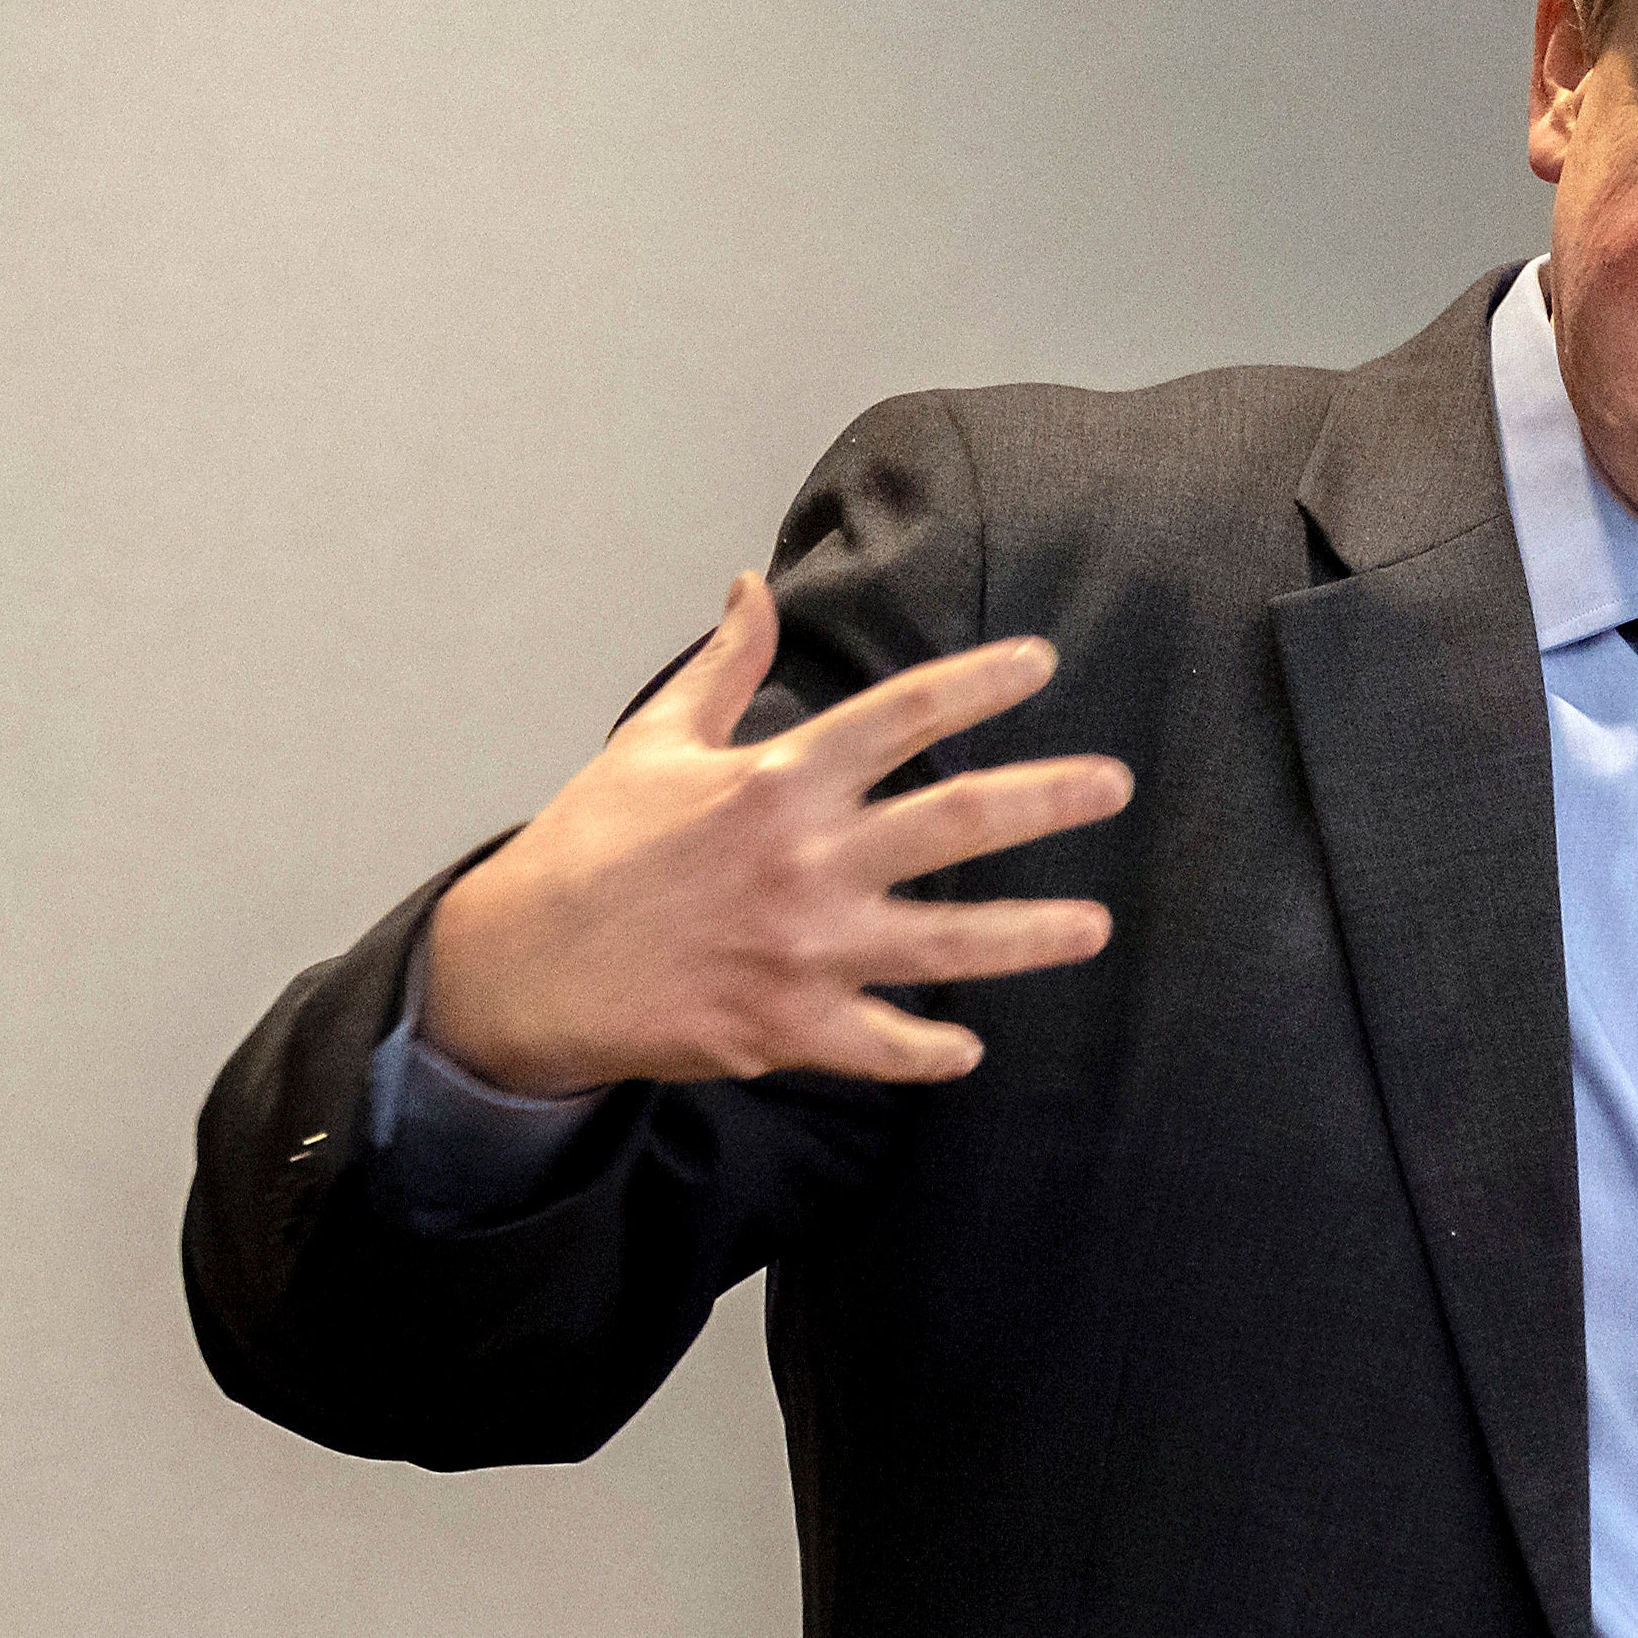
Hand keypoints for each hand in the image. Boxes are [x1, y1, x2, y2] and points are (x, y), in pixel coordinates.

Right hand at [416, 573, 1127, 1091]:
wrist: (521, 966)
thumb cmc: (587, 846)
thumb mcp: (652, 741)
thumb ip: (724, 667)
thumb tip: (754, 586)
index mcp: (776, 778)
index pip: (901, 713)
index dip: (979, 682)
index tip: (1042, 664)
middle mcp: (805, 859)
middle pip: (957, 821)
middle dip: (1049, 800)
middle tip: (1115, 786)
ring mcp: (803, 949)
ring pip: (948, 943)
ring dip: (1032, 935)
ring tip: (1096, 927)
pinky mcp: (786, 1027)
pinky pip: (883, 1046)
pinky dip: (930, 1052)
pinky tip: (968, 1048)